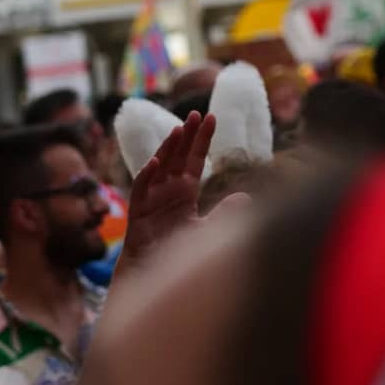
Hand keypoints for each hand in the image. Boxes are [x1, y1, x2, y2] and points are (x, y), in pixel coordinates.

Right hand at [122, 111, 213, 266]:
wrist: (155, 271)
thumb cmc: (177, 249)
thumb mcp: (206, 229)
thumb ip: (224, 214)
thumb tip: (245, 198)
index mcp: (186, 189)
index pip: (196, 158)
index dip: (202, 138)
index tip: (211, 117)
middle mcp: (169, 188)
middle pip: (179, 155)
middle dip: (186, 135)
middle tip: (195, 114)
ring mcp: (153, 196)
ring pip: (160, 165)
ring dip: (168, 148)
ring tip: (178, 130)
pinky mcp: (139, 210)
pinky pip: (142, 188)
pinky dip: (147, 174)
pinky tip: (156, 162)